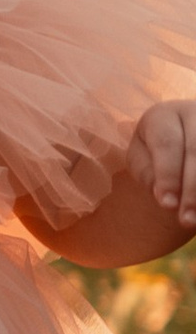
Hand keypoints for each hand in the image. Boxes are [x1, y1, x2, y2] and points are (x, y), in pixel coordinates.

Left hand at [129, 100, 195, 226]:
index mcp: (163, 115)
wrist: (181, 136)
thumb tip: (168, 198)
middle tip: (187, 220)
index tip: (167, 205)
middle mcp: (194, 113)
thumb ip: (149, 174)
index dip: (168, 176)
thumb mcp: (142, 159)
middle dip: (192, 190)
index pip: (166, 144)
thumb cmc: (155, 152)